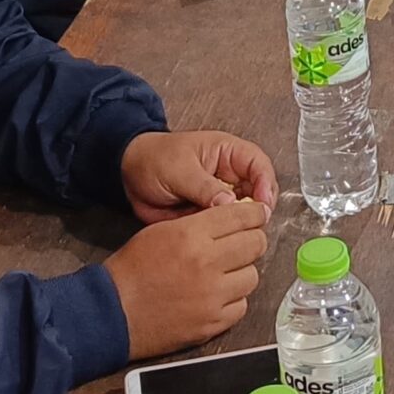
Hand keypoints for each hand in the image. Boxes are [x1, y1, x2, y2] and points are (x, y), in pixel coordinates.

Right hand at [104, 196, 269, 358]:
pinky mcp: (211, 323)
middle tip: (243, 243)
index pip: (243, 216)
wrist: (112, 313)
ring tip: (225, 273)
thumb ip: (199, 223)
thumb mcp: (160, 231)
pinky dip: (233, 300)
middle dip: (252, 240)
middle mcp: (206, 264)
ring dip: (242, 272)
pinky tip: (218, 296)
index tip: (257, 215)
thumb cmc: (131, 271)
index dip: (255, 214)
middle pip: (256, 244)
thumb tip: (231, 217)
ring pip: (252, 276)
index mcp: (191, 235)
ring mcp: (212, 296)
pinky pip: (241, 306)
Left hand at [121, 129, 280, 221]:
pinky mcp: (208, 214)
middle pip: (258, 191)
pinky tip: (217, 240)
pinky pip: (223, 226)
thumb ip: (205, 186)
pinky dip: (223, 234)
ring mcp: (220, 196)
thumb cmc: (154, 159)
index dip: (265, 183)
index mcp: (227, 153)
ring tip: (232, 234)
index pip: (258, 165)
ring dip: (240, 224)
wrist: (128, 176)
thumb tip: (230, 203)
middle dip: (257, 208)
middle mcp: (229, 175)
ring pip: (243, 212)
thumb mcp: (179, 170)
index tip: (262, 203)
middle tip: (251, 225)